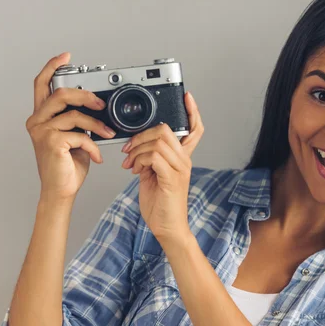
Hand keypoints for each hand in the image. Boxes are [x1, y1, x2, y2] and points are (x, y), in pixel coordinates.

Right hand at [26, 52, 117, 201]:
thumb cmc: (68, 165)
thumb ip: (79, 119)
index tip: (66, 56)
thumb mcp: (76, 136)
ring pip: (74, 115)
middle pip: (61, 94)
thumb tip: (98, 106)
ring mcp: (42, 131)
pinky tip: (97, 155)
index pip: (42, 84)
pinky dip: (93, 145)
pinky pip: (80, 135)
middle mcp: (37, 121)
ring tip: (108, 134)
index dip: (52, 67)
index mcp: (41, 116)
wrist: (61, 190)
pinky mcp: (51, 143)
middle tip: (102, 104)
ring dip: (97, 124)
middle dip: (86, 95)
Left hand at [121, 91, 203, 245]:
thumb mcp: (153, 176)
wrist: (167, 228)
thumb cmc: (161, 205)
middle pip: (167, 130)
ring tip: (130, 163)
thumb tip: (138, 147)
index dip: (192, 112)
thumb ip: (150, 159)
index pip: (194, 130)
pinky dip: (139, 160)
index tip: (187, 97)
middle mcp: (184, 161)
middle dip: (142, 135)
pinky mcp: (172, 178)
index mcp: (182, 158)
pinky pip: (154, 156)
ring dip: (137, 149)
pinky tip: (135, 170)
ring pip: (158, 141)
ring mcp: (180, 169)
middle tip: (130, 150)